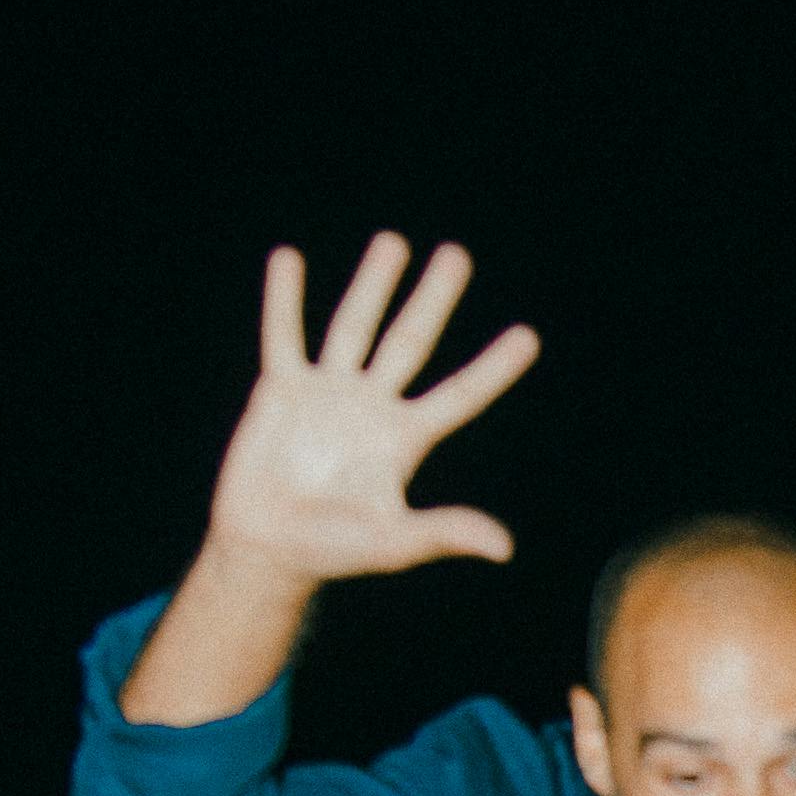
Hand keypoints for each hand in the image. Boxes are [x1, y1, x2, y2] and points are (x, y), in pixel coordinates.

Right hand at [120, 235, 538, 725]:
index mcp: (405, 439)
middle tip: (457, 254)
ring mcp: (328, 393)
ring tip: (393, 243)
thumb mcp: (392, 542)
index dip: (493, 368)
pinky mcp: (281, 390)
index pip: (461, 393)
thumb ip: (442, 532)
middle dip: (434, 298)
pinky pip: (284, 335)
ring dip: (372, 284)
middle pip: (410, 340)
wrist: (267, 548)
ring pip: (354, 326)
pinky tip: (287, 258)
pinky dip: (283, 299)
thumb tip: (503, 547)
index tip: (529, 337)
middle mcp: (372, 406)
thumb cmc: (332, 552)